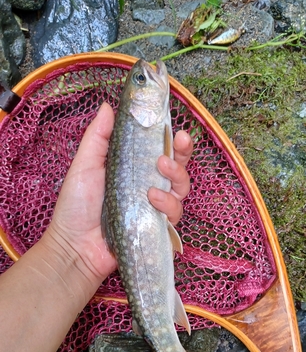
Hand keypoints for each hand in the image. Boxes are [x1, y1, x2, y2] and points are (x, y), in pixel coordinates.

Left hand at [44, 102, 192, 282]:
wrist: (75, 245)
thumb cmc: (77, 206)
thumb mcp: (85, 164)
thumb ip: (99, 136)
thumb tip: (108, 106)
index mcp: (133, 168)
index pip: (158, 149)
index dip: (170, 137)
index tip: (173, 123)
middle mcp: (148, 185)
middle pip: (177, 166)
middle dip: (183, 151)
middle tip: (180, 140)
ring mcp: (155, 207)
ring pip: (181, 187)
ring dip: (176, 174)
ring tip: (161, 167)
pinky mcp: (158, 226)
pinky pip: (174, 212)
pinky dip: (168, 202)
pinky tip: (152, 199)